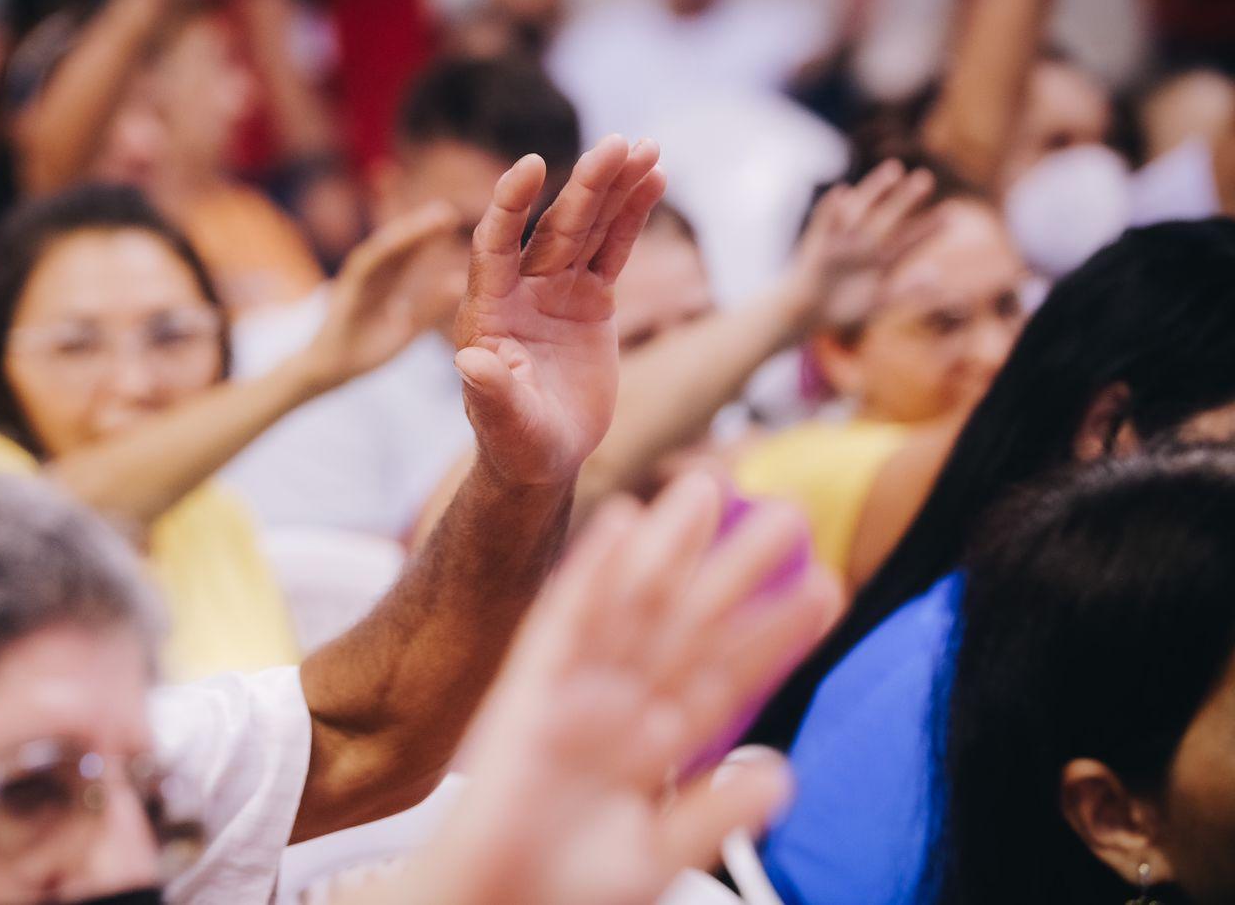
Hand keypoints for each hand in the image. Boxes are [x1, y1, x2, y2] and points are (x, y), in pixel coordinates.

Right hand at [301, 202, 460, 388]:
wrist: (328, 369)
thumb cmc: (366, 346)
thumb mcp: (406, 327)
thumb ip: (429, 306)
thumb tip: (459, 283)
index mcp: (386, 278)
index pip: (411, 251)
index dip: (430, 234)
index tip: (454, 220)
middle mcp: (371, 273)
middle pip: (398, 244)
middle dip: (420, 226)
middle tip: (447, 212)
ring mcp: (356, 281)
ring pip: (382, 250)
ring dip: (404, 234)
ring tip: (427, 222)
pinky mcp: (345, 294)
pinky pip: (362, 270)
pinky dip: (378, 254)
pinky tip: (395, 242)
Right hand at [408, 471, 839, 904]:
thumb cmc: (564, 889)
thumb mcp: (654, 857)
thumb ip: (713, 815)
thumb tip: (781, 773)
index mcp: (656, 744)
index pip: (728, 677)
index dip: (775, 634)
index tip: (827, 587)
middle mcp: (621, 705)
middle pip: (687, 624)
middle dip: (733, 570)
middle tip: (787, 513)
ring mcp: (573, 692)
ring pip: (631, 606)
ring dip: (669, 548)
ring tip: (708, 488)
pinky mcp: (527, 693)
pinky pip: (562, 621)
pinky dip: (589, 571)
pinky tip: (620, 521)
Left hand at [453, 134, 665, 485]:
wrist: (543, 457)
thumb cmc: (514, 443)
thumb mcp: (504, 423)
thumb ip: (492, 392)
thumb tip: (470, 361)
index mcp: (488, 311)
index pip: (494, 245)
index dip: (510, 205)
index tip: (531, 165)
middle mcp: (519, 289)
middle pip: (554, 226)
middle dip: (586, 186)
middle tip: (618, 144)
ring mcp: (556, 290)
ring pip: (587, 229)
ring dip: (614, 188)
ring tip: (646, 147)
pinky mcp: (589, 299)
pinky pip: (612, 249)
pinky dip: (631, 216)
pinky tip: (653, 179)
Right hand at [785, 159, 935, 333]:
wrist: (804, 313)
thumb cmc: (842, 309)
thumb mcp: (878, 303)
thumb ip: (907, 292)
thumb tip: (938, 277)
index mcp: (881, 262)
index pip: (909, 241)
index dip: (928, 228)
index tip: (951, 213)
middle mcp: (864, 247)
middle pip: (888, 219)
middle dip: (905, 199)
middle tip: (925, 178)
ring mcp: (842, 244)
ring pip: (861, 212)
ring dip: (875, 191)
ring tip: (893, 170)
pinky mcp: (819, 247)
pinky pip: (825, 225)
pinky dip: (833, 210)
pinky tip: (842, 192)